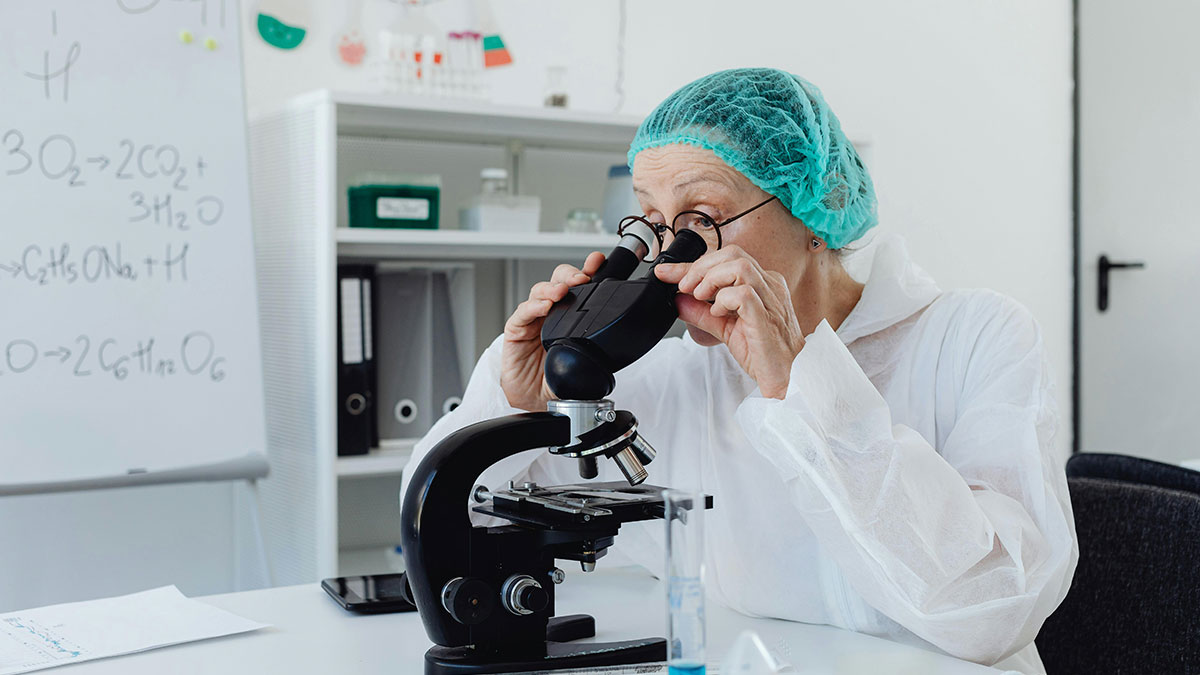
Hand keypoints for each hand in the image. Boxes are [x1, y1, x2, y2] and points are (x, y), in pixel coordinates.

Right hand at [501, 252, 605, 410]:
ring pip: (540, 292)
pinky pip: (522, 314)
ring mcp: (533, 320)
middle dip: (570, 275)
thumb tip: (623, 338)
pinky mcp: (516, 331)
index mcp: (571, 316)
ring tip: (562, 291)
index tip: (597, 261)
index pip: (579, 286)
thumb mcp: (587, 361)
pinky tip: (543, 307)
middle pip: (558, 281)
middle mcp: (552, 313)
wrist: (537, 401)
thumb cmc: (558, 379)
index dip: (588, 270)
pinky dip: (533, 307)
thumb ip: (600, 347)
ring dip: (552, 288)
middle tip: (581, 279)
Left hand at [654, 246, 804, 398]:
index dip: (692, 265)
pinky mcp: (767, 317)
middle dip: (701, 267)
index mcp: (762, 284)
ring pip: (739, 266)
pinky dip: (724, 299)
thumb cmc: (764, 353)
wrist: (788, 378)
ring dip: (712, 278)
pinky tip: (718, 312)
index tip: (667, 273)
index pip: (726, 260)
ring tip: (701, 297)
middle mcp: (769, 285)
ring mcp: (771, 299)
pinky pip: (744, 294)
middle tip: (684, 287)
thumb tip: (678, 301)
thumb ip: (703, 313)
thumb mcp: (726, 328)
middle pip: (733, 254)